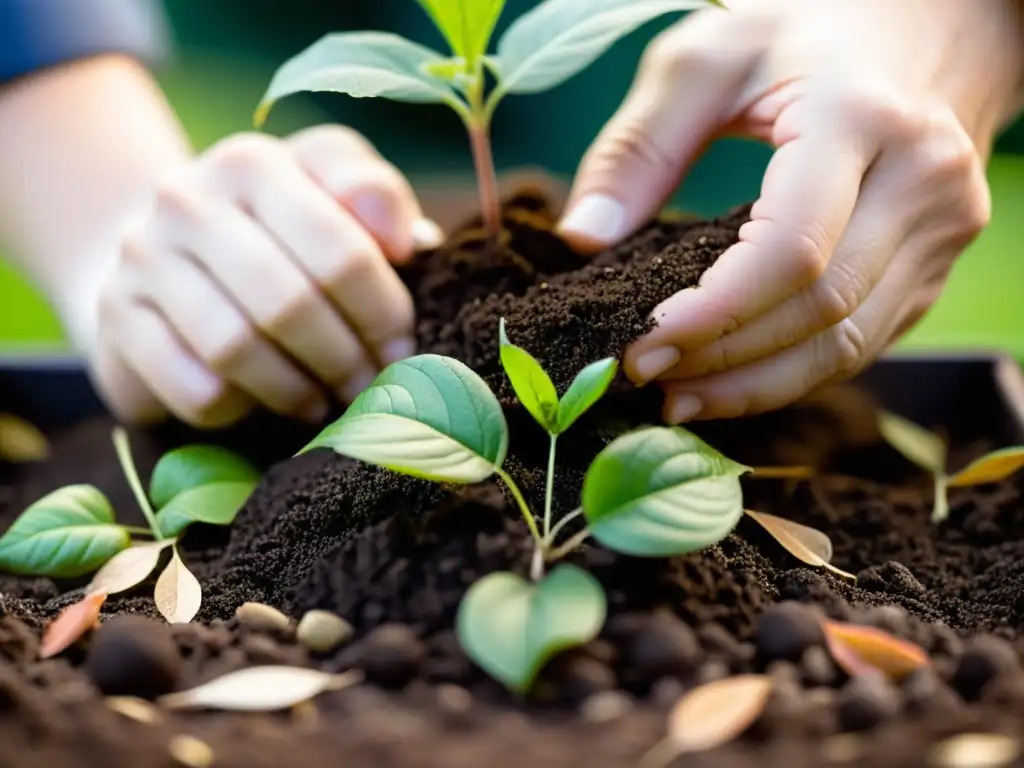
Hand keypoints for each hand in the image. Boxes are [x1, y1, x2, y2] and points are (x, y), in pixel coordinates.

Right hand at [87, 125, 441, 427]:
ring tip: (324, 401)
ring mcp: (142, 258)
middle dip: (344, 358)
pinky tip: (261, 403)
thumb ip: (375, 198)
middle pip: (289, 303)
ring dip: (296, 390)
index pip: (340, 250)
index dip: (383, 313)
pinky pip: (194, 386)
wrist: (163, 255)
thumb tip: (406, 242)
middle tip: (370, 387)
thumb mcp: (328, 191)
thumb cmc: (276, 231)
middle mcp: (187, 198)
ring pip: (236, 348)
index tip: (403, 346)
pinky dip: (240, 407)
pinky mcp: (116, 320)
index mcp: (254, 162)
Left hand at [558, 0, 1023, 423]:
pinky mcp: (936, 265)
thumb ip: (638, 143)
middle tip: (642, 375)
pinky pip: (866, 342)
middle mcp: (920, 182)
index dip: (714, 314)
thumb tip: (581, 236)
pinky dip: (796, 374)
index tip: (640, 344)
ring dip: (758, 386)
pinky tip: (734, 384)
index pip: (791, 249)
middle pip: (821, 309)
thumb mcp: (707, 57)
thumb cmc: (806, 29)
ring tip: (680, 398)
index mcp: (859, 120)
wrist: (934, 23)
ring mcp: (941, 230)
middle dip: (724, 359)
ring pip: (849, 344)